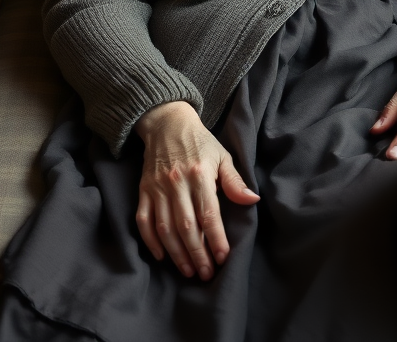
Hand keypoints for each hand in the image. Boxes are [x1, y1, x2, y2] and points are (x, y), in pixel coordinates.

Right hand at [134, 100, 258, 279]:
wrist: (167, 123)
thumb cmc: (200, 142)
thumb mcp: (222, 156)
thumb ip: (235, 181)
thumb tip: (253, 200)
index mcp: (200, 175)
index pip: (209, 214)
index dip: (216, 238)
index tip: (223, 257)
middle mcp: (177, 184)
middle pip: (187, 227)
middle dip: (197, 253)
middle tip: (206, 273)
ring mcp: (158, 189)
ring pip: (165, 228)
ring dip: (177, 253)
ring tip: (188, 270)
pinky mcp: (143, 192)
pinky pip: (143, 221)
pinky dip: (151, 241)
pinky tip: (162, 256)